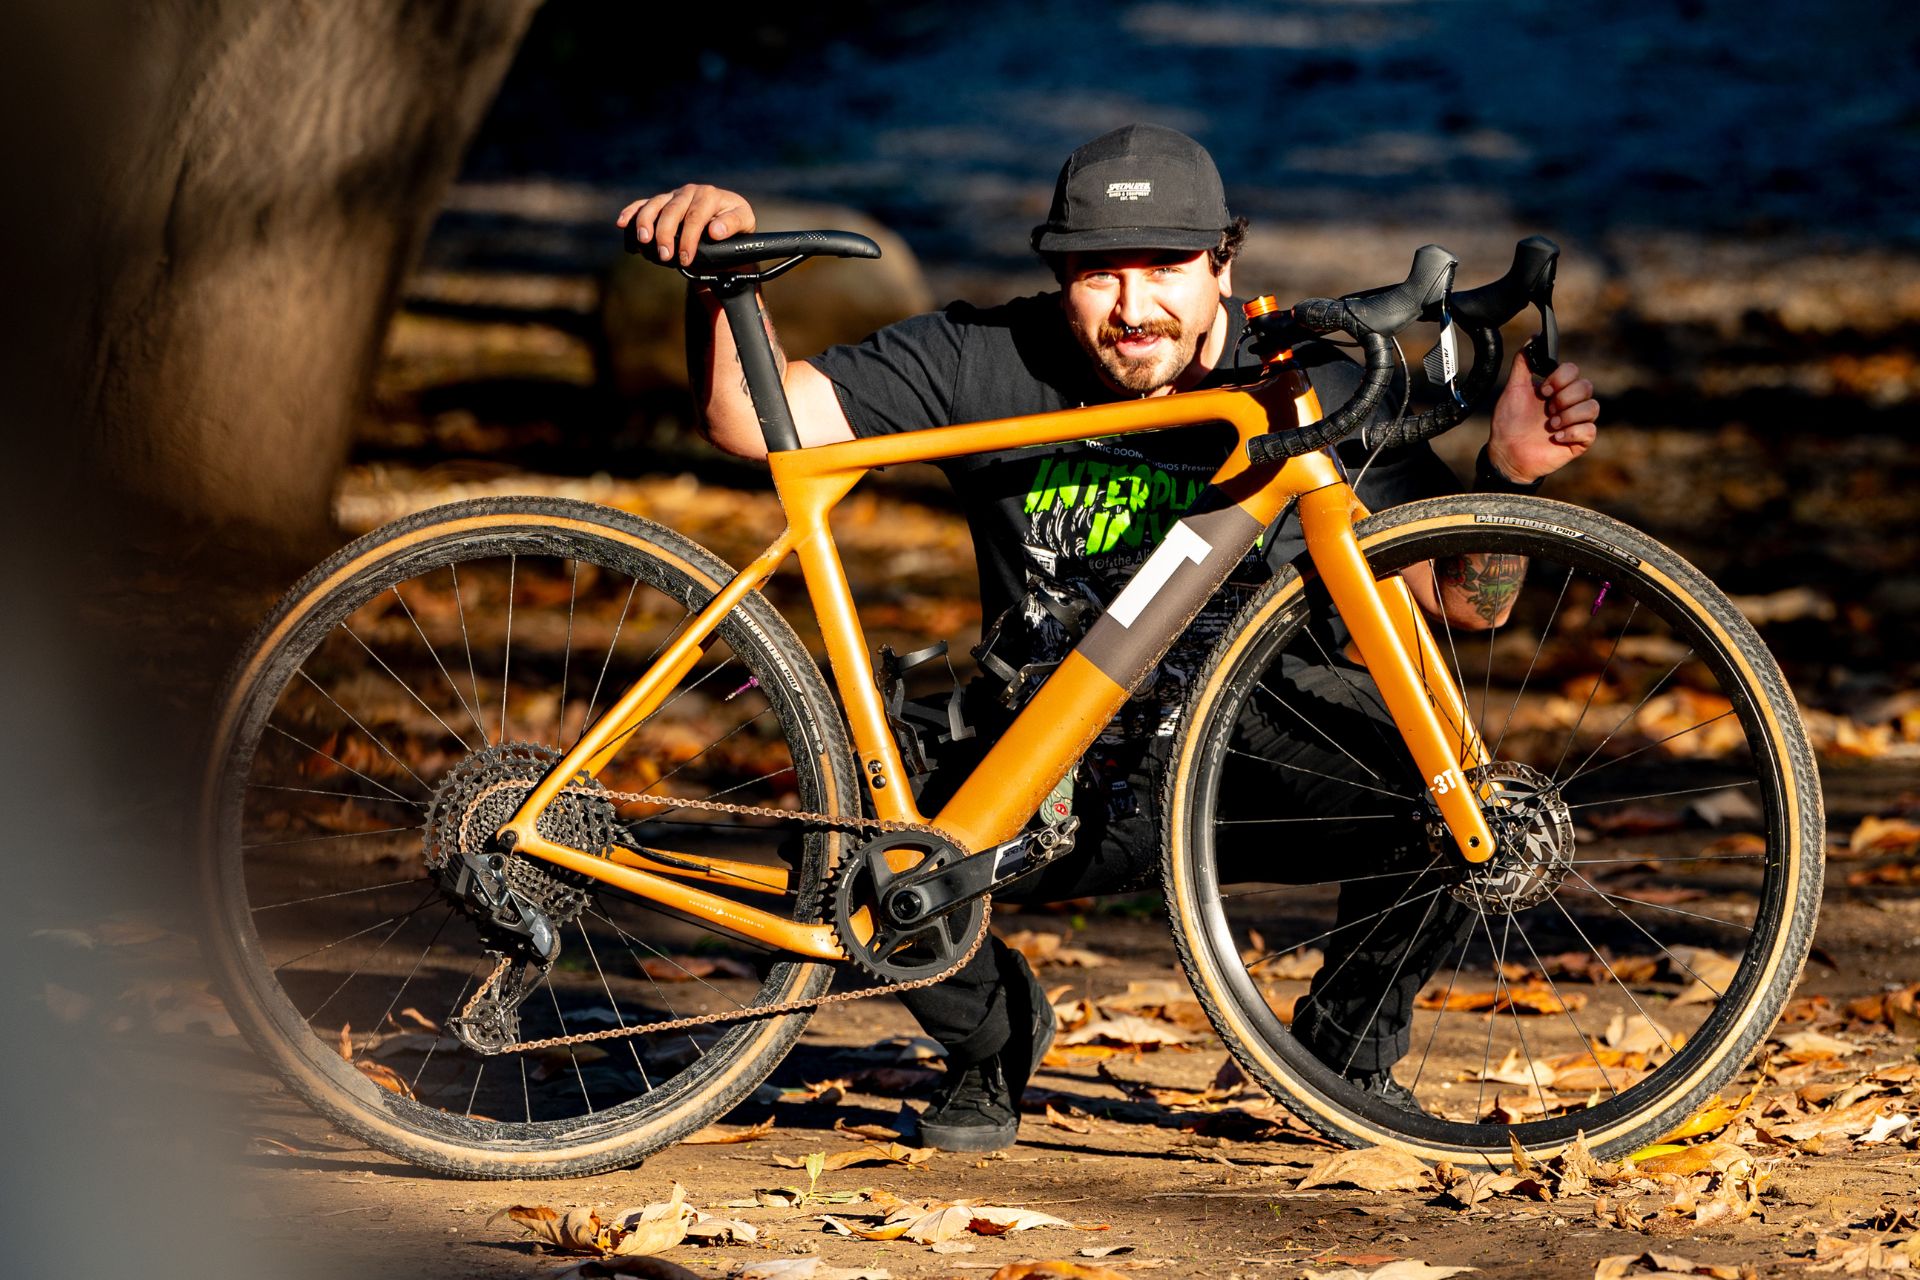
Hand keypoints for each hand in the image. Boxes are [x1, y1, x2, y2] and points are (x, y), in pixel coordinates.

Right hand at [615, 185, 756, 266]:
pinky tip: (622, 224)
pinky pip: (642, 205)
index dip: (689, 239)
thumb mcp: (744, 223)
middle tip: (665, 256)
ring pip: (654, 205)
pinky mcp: (661, 202)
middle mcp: (690, 192)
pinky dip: (631, 213)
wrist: (726, 222)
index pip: (696, 217)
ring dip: (645, 223)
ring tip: (644, 242)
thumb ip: (732, 225)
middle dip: (666, 234)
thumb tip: (715, 231)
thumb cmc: (736, 225)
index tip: (686, 259)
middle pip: (672, 211)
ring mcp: (673, 196)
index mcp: (710, 195)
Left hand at [1486, 354, 1598, 483]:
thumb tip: (1533, 338)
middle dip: (1564, 397)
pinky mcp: (1578, 441)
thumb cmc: (1509, 423)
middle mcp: (1569, 403)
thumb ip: (1523, 363)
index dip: (1560, 378)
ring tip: (1550, 425)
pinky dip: (1572, 432)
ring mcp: (1575, 422)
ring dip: (1569, 415)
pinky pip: (1590, 431)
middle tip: (1547, 410)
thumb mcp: (1513, 389)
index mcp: (1556, 389)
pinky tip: (1555, 438)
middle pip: (1586, 386)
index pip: (1573, 371)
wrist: (1506, 453)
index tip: (1543, 390)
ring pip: (1593, 407)